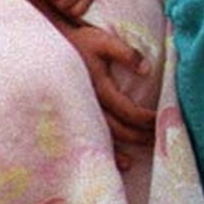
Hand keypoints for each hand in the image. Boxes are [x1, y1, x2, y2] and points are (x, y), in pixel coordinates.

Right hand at [60, 22, 156, 168]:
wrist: (44, 48)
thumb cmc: (78, 42)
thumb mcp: (103, 42)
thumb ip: (126, 54)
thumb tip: (147, 70)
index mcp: (99, 87)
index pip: (127, 110)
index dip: (145, 118)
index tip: (159, 120)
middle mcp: (88, 104)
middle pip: (117, 128)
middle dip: (138, 135)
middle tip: (156, 140)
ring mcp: (77, 112)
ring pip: (99, 138)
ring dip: (117, 151)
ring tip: (132, 162)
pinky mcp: (70, 115)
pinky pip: (84, 137)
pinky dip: (95, 151)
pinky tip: (101, 162)